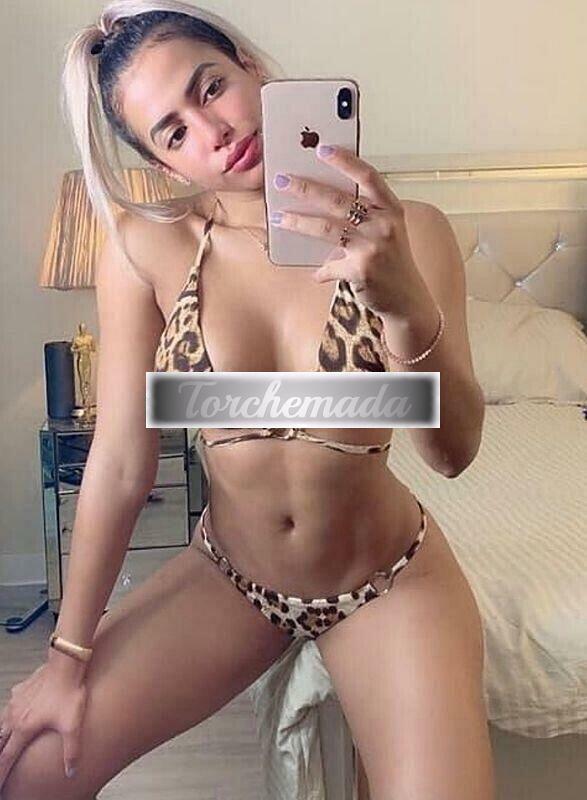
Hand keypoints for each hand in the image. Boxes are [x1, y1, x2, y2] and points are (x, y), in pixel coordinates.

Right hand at [0, 661, 87, 788]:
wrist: (66, 664)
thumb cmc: (68, 692)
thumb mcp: (72, 725)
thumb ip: (71, 751)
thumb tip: (71, 770)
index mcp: (24, 728)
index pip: (7, 757)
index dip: (1, 773)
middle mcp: (15, 716)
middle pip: (0, 742)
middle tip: (1, 763)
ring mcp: (16, 701)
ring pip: (2, 724)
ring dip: (1, 736)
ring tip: (3, 742)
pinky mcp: (21, 690)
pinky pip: (10, 706)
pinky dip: (9, 715)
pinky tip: (14, 714)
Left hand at [271, 145, 421, 315]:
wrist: (408, 299)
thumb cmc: (393, 262)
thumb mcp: (387, 232)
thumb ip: (364, 216)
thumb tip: (322, 202)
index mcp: (392, 209)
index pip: (368, 177)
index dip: (346, 161)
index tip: (322, 149)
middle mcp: (384, 225)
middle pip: (339, 200)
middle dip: (306, 188)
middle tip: (282, 180)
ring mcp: (373, 247)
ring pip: (327, 229)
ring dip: (299, 222)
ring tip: (279, 217)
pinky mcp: (361, 270)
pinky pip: (330, 266)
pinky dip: (321, 271)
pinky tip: (315, 274)